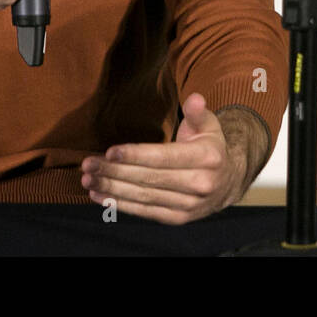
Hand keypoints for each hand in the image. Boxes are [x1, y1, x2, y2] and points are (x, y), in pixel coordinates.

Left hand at [81, 94, 251, 224]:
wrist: (228, 182)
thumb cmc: (210, 147)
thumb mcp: (209, 125)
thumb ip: (197, 112)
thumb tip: (194, 98)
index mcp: (207, 158)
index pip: (164, 157)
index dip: (136, 155)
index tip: (110, 151)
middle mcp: (200, 184)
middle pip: (149, 179)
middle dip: (115, 171)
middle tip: (89, 164)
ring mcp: (190, 205)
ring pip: (144, 197)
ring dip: (112, 189)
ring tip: (88, 179)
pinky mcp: (179, 218)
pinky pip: (146, 212)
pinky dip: (121, 205)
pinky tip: (101, 196)